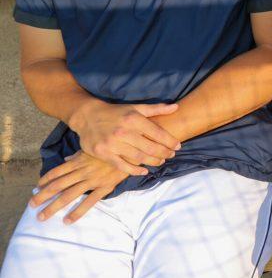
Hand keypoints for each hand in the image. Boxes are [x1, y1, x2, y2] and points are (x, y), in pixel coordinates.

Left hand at [30, 152, 125, 223]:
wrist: (132, 151)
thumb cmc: (112, 149)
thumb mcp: (93, 148)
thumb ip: (79, 155)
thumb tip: (67, 159)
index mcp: (79, 161)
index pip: (57, 172)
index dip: (45, 180)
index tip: (36, 188)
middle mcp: (82, 171)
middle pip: (58, 185)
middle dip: (43, 196)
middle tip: (31, 205)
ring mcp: (92, 180)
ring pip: (69, 195)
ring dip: (53, 206)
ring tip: (42, 216)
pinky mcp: (104, 187)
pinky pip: (88, 202)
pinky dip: (77, 212)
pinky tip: (67, 220)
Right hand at [66, 100, 180, 175]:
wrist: (87, 116)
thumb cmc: (116, 112)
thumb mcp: (136, 107)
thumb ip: (156, 109)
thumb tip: (176, 107)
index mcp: (134, 119)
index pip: (158, 133)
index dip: (170, 141)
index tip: (178, 146)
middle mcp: (124, 132)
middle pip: (151, 148)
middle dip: (164, 153)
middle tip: (171, 155)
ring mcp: (113, 144)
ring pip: (139, 158)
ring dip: (153, 161)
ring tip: (160, 161)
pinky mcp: (103, 154)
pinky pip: (122, 166)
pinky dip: (135, 170)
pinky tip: (144, 171)